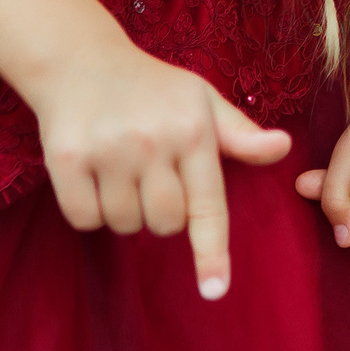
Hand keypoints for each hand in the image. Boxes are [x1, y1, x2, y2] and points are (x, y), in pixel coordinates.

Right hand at [29, 40, 294, 299]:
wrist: (81, 59)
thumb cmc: (153, 88)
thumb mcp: (202, 103)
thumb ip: (240, 135)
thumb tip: (283, 148)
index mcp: (193, 131)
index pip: (208, 205)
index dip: (211, 252)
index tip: (214, 290)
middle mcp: (152, 142)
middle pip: (165, 224)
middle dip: (162, 215)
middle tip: (153, 178)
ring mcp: (108, 151)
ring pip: (125, 226)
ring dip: (125, 211)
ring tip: (122, 169)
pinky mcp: (66, 159)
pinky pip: (85, 219)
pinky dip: (91, 210)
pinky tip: (93, 175)